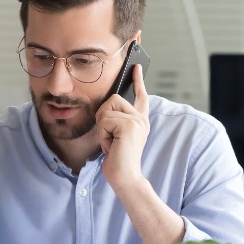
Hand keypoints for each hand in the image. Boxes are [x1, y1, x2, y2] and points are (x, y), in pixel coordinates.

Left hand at [95, 64, 149, 187]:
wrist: (125, 177)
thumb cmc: (118, 160)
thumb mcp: (116, 136)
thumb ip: (116, 120)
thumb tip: (107, 106)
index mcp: (140, 121)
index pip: (140, 96)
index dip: (138, 80)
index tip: (135, 66)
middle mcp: (141, 119)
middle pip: (113, 99)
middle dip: (103, 117)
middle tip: (109, 137)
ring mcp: (137, 121)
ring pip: (106, 110)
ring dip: (102, 128)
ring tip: (111, 143)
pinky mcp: (129, 125)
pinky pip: (104, 121)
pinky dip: (103, 135)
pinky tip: (112, 147)